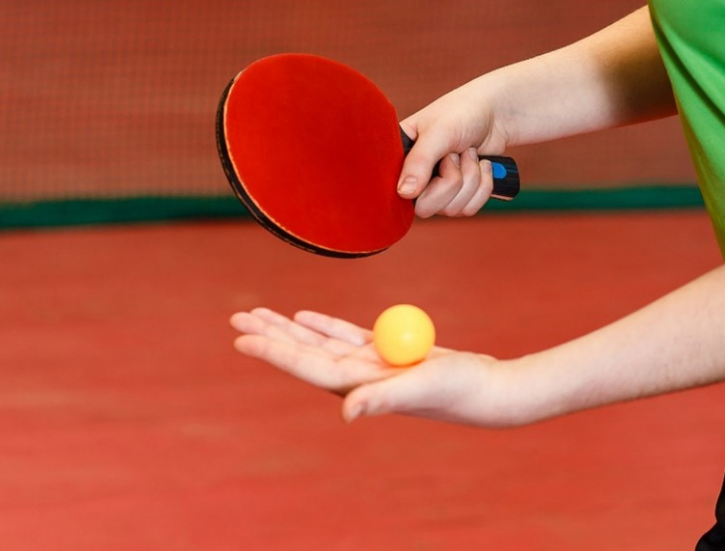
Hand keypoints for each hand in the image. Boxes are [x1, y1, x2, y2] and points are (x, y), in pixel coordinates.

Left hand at [230, 308, 515, 425]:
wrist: (487, 389)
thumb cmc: (459, 391)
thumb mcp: (422, 387)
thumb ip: (383, 398)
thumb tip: (347, 411)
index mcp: (358, 385)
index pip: (305, 365)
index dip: (273, 351)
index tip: (241, 339)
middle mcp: (357, 376)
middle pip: (303, 351)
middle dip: (270, 334)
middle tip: (237, 317)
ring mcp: (369, 364)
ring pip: (319, 341)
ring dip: (289, 326)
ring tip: (260, 313)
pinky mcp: (385, 351)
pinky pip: (345, 334)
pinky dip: (322, 324)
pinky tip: (304, 316)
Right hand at [398, 77, 507, 218]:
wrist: (496, 115)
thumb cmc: (462, 113)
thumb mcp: (438, 132)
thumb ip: (419, 161)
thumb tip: (404, 193)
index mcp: (400, 159)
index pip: (398, 192)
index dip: (421, 183)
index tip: (441, 159)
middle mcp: (415, 179)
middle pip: (427, 208)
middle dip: (452, 180)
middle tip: (455, 154)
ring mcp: (438, 191)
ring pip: (453, 209)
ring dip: (470, 178)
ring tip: (469, 153)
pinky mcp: (459, 197)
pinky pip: (471, 208)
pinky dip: (483, 185)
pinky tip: (482, 165)